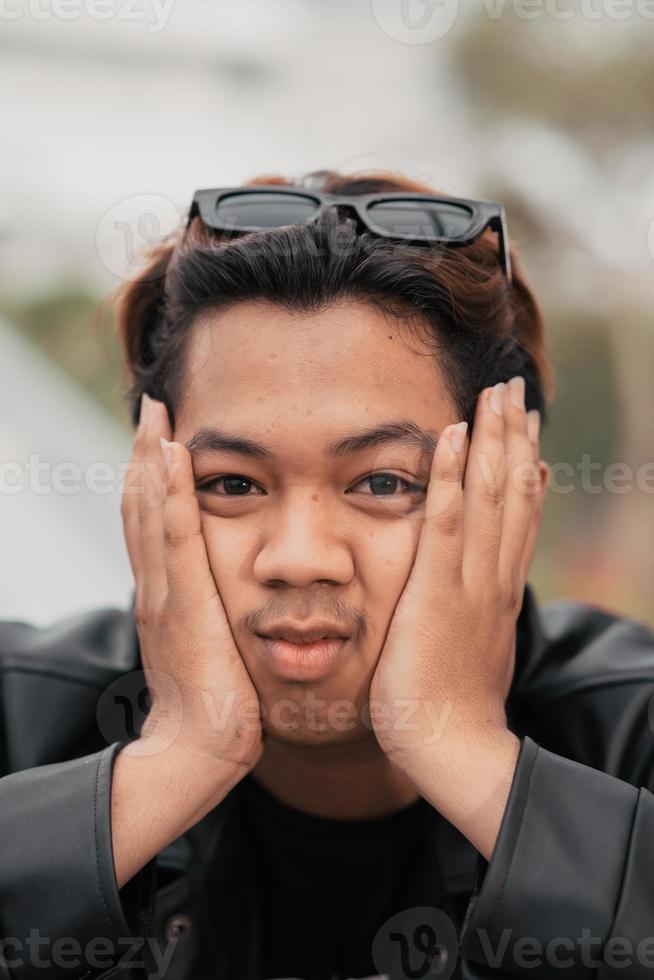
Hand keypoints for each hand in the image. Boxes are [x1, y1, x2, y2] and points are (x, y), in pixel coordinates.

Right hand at [120, 393, 262, 777]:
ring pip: (150, 511)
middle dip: (146, 455)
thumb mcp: (212, 650)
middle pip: (141, 507)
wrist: (201, 750)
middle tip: (152, 407)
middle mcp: (156, 587)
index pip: (152, 524)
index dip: (153, 478)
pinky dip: (171, 493)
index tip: (163, 437)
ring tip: (156, 415)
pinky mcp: (184, 604)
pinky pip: (176, 536)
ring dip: (152, 459)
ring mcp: (164, 593)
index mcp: (164, 596)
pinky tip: (174, 456)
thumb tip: (230, 602)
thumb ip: (213, 619)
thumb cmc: (219, 706)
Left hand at [369, 376, 542, 774]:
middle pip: (514, 492)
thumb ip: (477, 611)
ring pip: (491, 495)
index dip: (525, 465)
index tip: (525, 427)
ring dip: (493, 439)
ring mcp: (471, 581)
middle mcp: (495, 576)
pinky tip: (451, 434)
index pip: (520, 515)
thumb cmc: (452, 706)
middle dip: (514, 436)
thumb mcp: (474, 648)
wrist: (452, 747)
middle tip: (515, 388)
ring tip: (496, 394)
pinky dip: (451, 475)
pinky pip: (447, 521)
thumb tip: (481, 591)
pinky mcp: (438, 591)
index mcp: (500, 589)